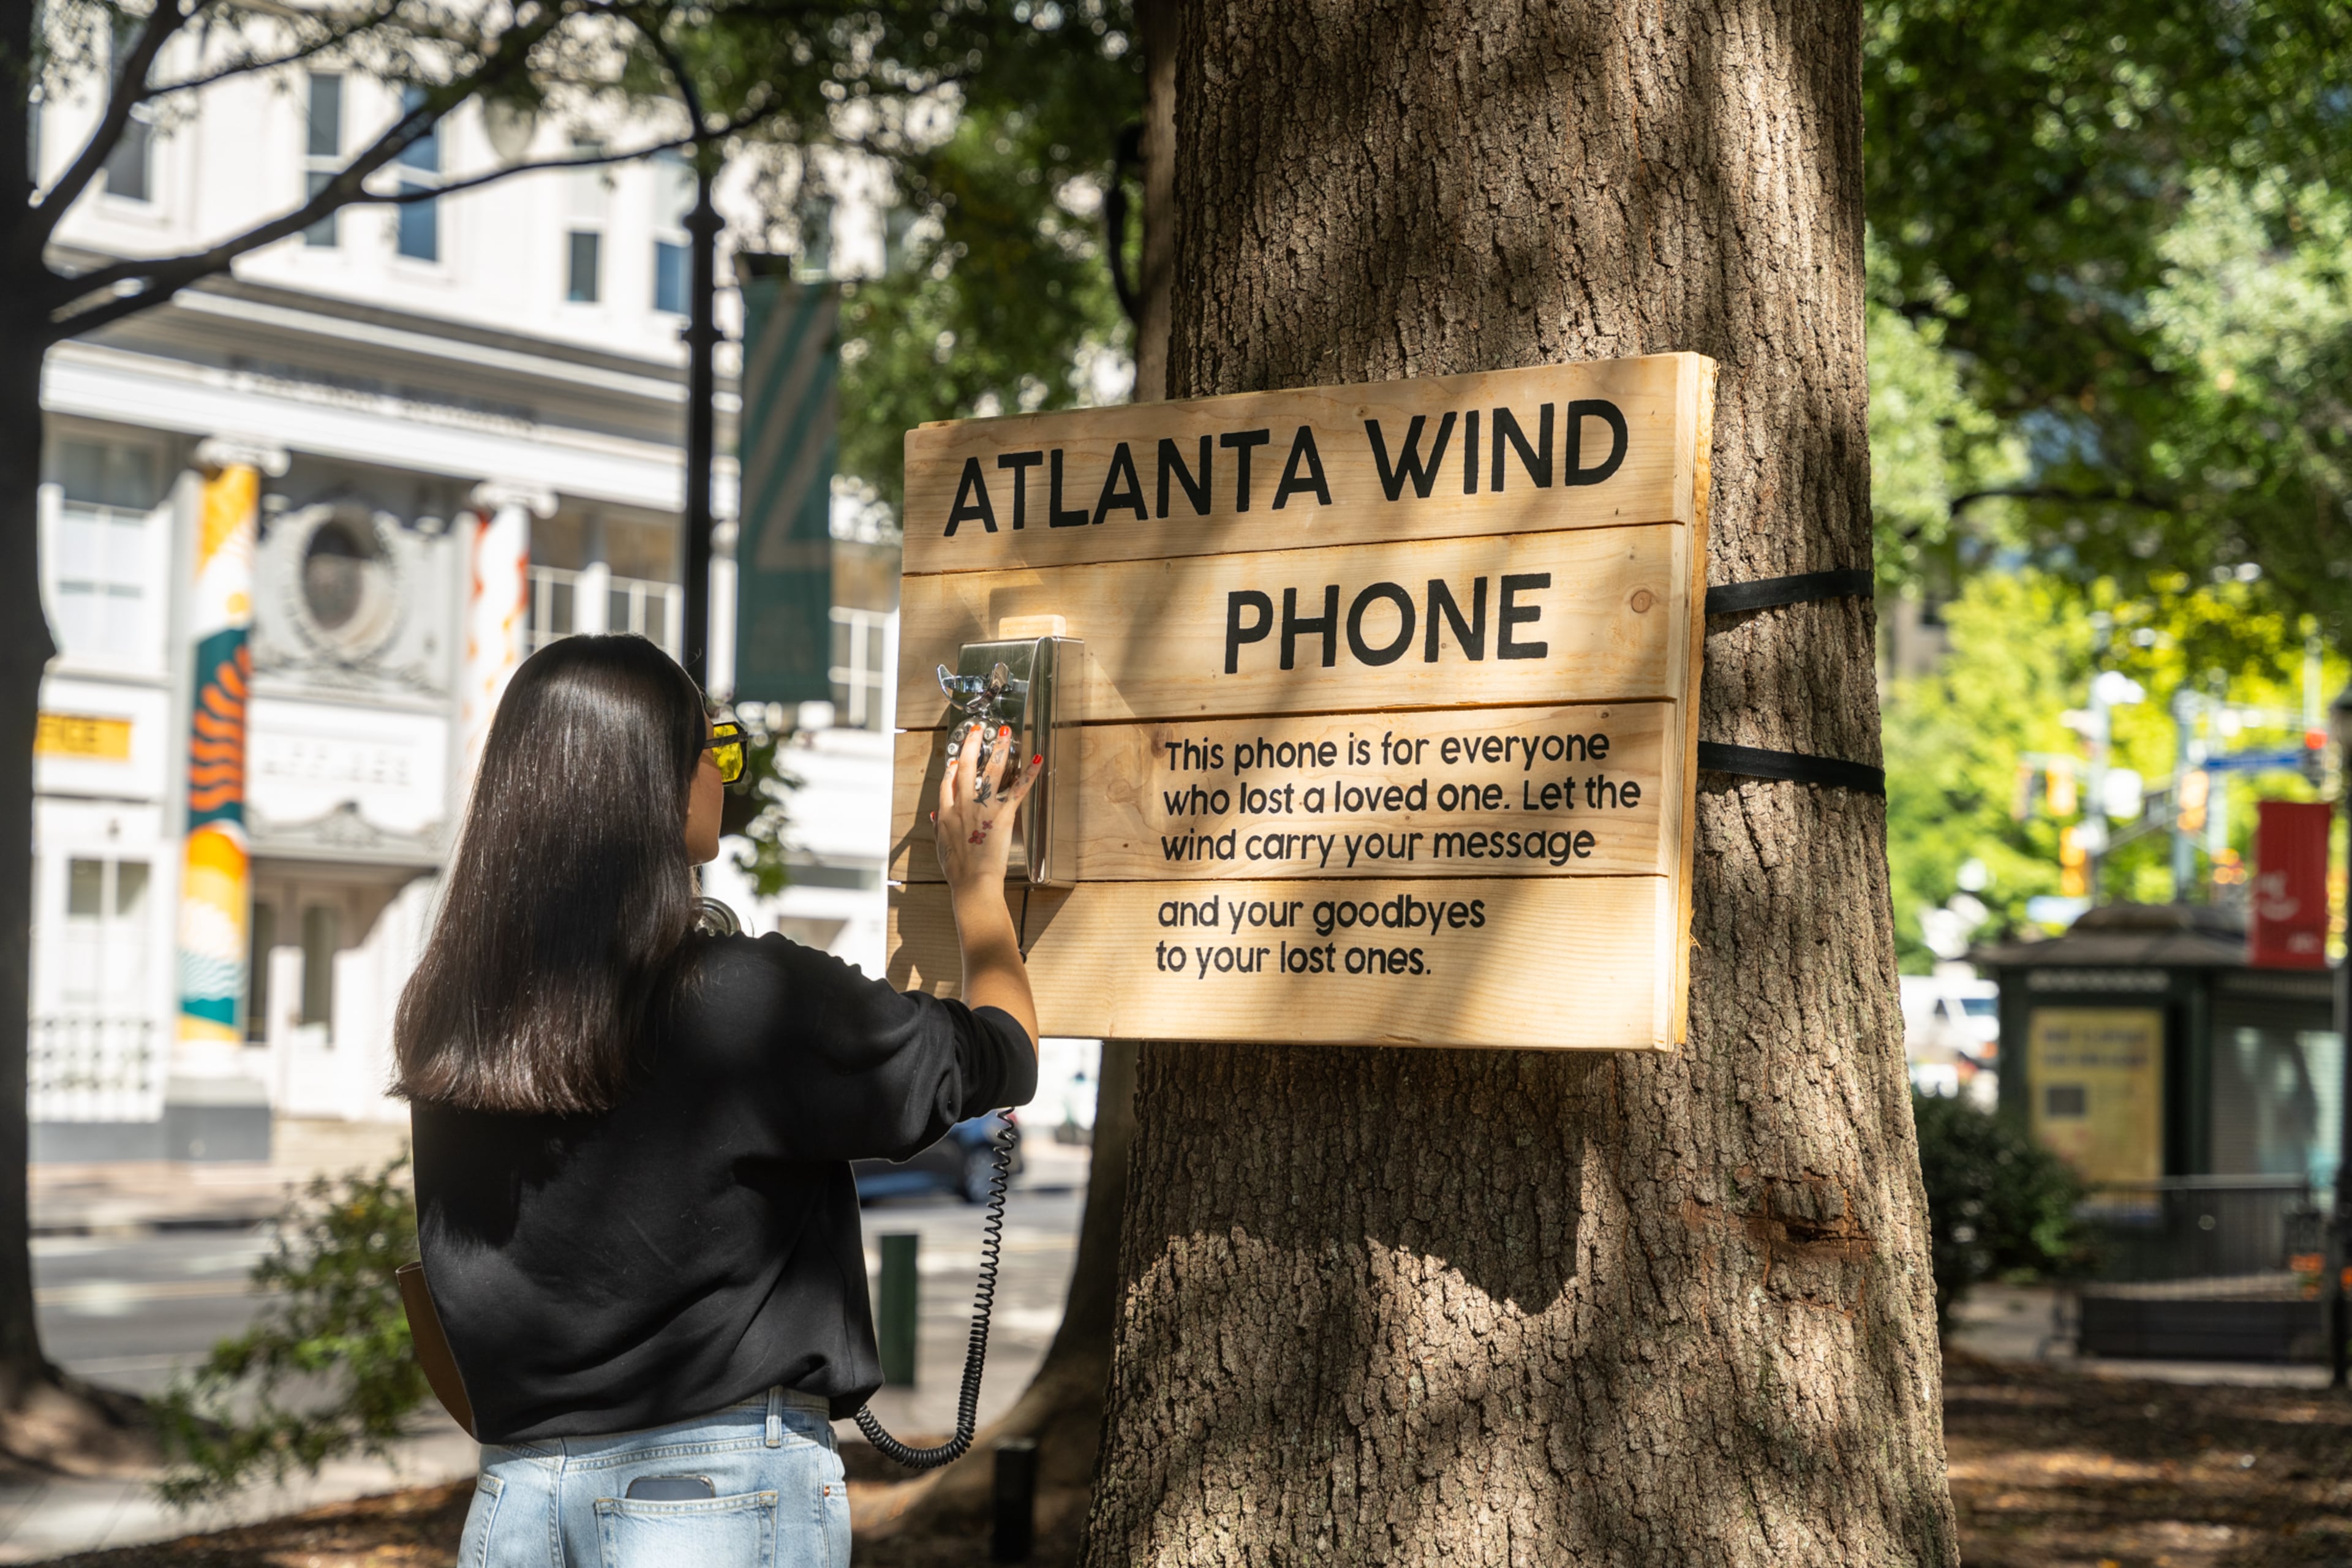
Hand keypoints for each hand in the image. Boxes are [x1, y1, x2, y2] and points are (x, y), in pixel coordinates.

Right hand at [932, 722, 1040, 892]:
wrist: (972, 882)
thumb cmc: (958, 870)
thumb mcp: (941, 847)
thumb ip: (939, 828)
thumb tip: (937, 816)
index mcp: (947, 813)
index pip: (947, 783)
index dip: (951, 768)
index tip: (955, 759)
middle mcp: (963, 805)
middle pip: (965, 767)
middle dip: (971, 745)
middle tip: (977, 730)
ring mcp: (983, 808)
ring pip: (991, 770)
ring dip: (999, 748)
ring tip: (1005, 732)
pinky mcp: (1003, 814)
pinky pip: (1018, 789)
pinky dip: (1029, 773)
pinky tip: (1036, 760)